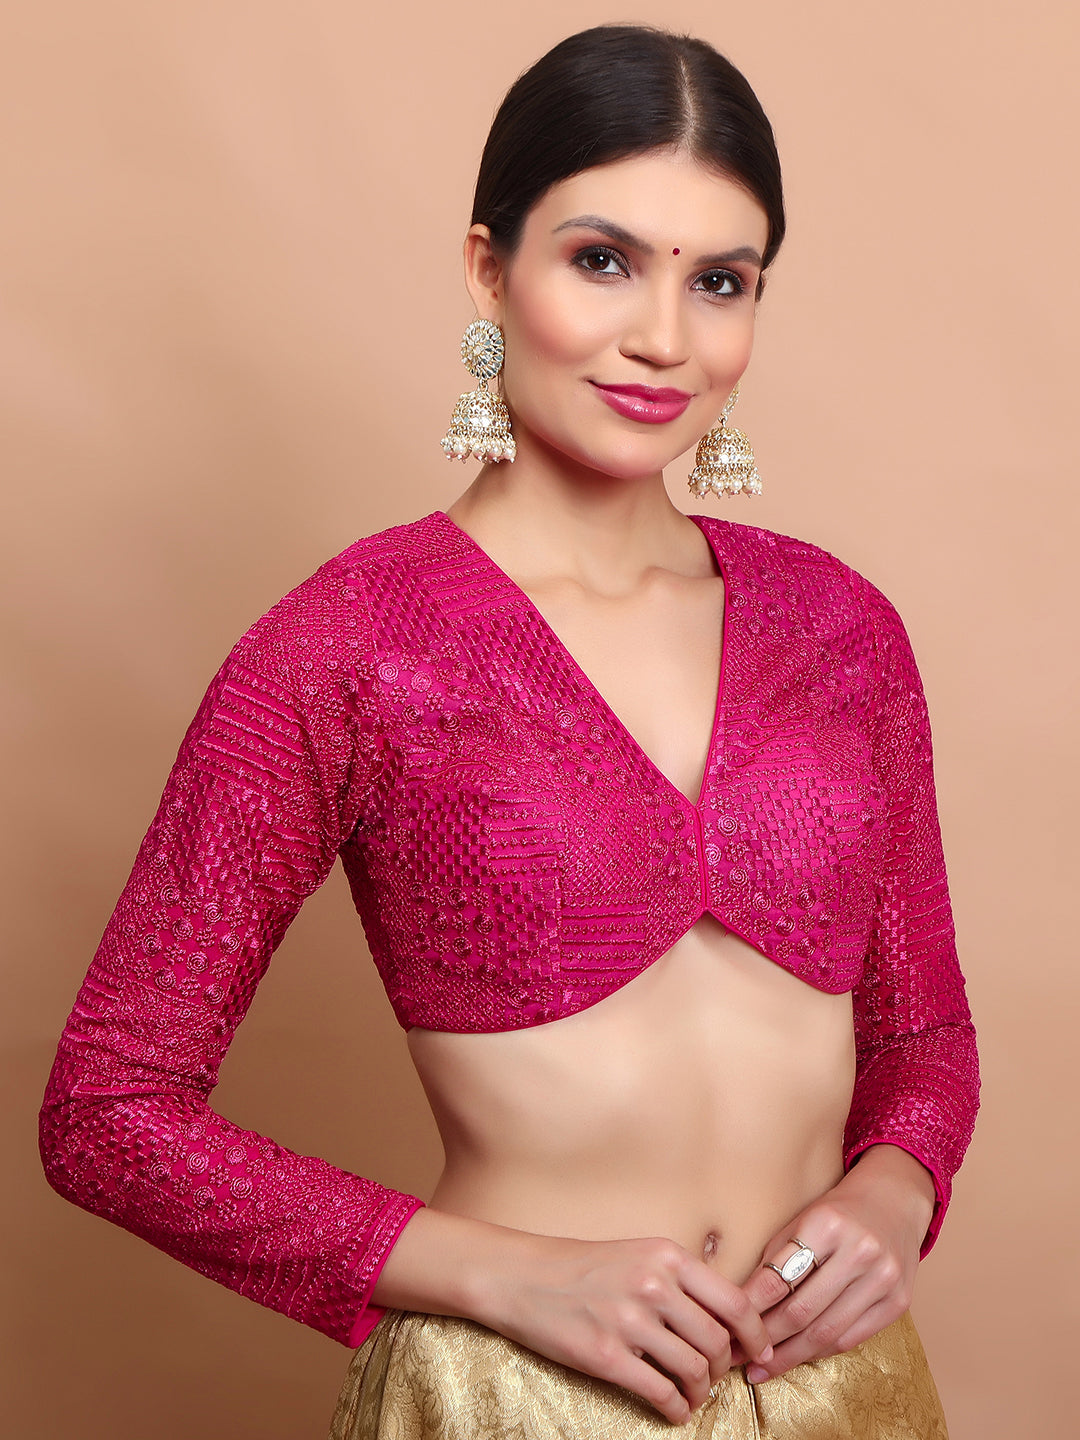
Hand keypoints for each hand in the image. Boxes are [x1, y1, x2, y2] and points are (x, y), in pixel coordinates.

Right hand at [481, 1233, 774, 1425]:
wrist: (520, 1276)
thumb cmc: (579, 1265)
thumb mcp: (637, 1253)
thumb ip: (678, 1279)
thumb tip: (723, 1318)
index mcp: (666, 1256)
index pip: (734, 1301)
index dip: (755, 1334)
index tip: (759, 1351)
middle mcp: (654, 1285)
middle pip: (718, 1341)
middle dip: (724, 1368)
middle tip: (716, 1376)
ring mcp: (630, 1321)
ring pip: (695, 1370)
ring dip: (702, 1391)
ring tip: (695, 1394)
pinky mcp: (607, 1356)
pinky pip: (661, 1392)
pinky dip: (677, 1408)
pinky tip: (674, 1410)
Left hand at [728, 1146, 935, 1383]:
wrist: (894, 1201)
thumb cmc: (838, 1212)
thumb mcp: (802, 1219)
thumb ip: (775, 1257)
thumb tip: (741, 1303)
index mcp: (827, 1224)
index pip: (778, 1279)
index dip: (749, 1310)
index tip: (729, 1327)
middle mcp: (859, 1252)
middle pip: (801, 1311)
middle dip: (766, 1339)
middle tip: (739, 1355)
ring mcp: (883, 1279)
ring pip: (826, 1332)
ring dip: (789, 1356)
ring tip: (762, 1367)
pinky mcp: (898, 1302)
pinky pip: (851, 1338)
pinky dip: (820, 1352)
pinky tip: (798, 1357)